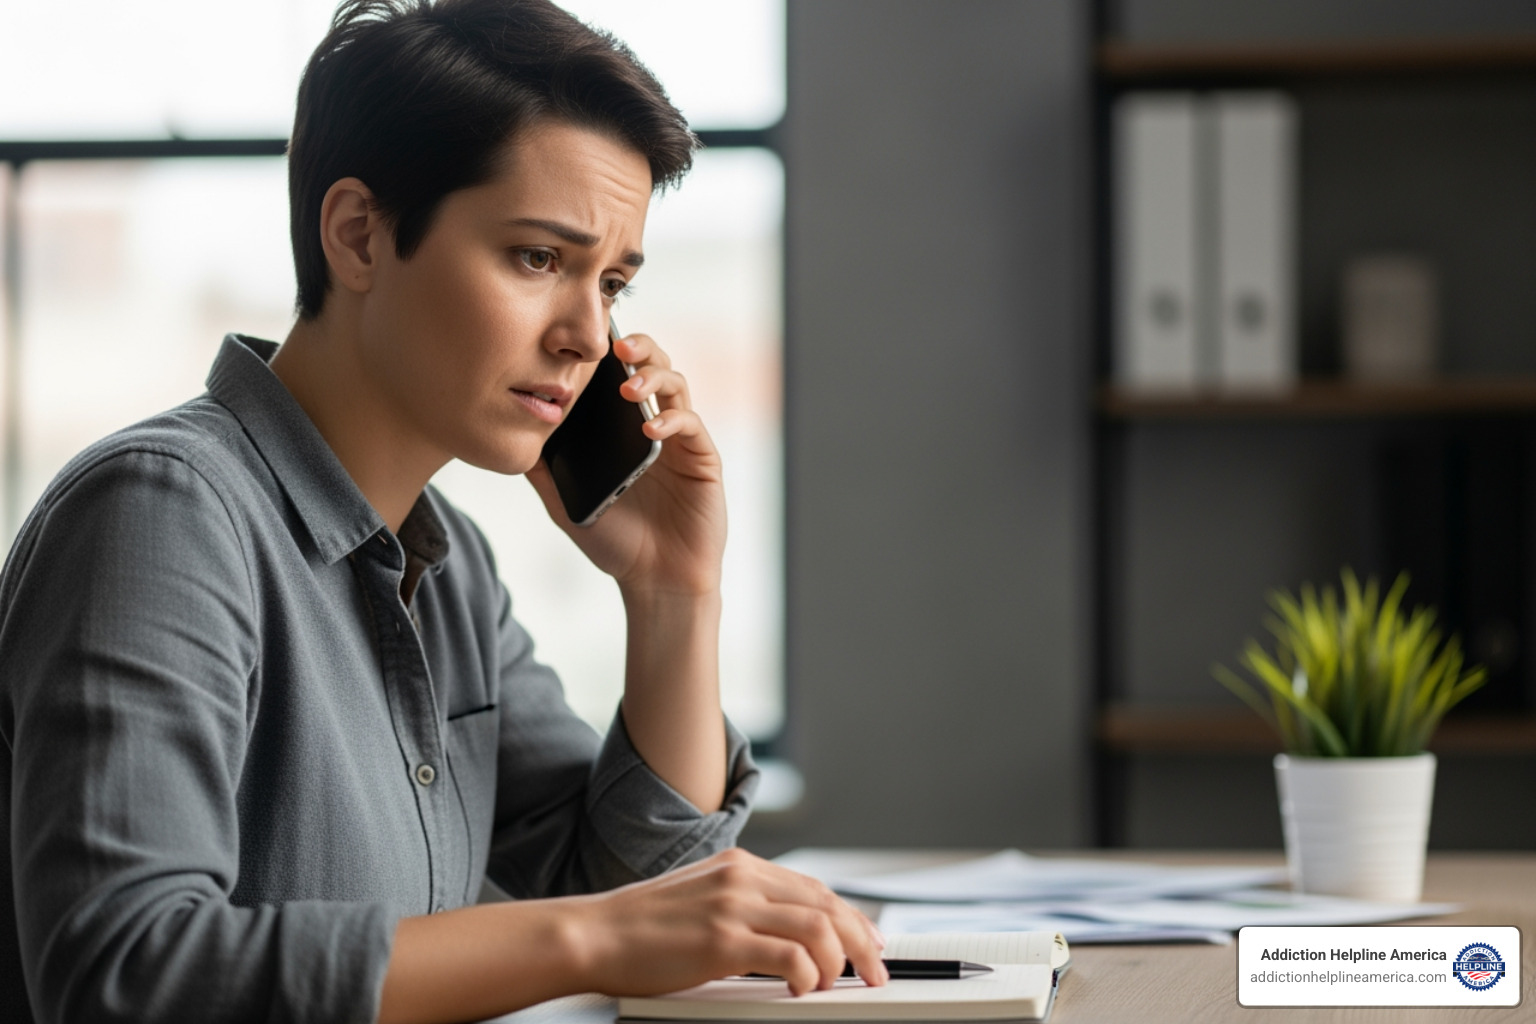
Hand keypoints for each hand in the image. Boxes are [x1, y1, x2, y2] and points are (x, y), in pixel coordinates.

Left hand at [526, 332, 725, 596]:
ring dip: (653, 375)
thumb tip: (509, 433)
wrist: (654, 580)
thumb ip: (542, 467)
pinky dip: (670, 420)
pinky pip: (691, 424)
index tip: (584, 339)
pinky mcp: (703, 458)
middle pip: (653, 364)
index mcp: (623, 427)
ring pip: (676, 384)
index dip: (606, 351)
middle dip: (638, 345)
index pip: (618, 372)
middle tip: (616, 344)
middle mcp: (654, 423)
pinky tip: (649, 429)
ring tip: (628, 385)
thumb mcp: (565, 501)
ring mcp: (681, 439)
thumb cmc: (615, 540)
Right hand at [567, 848, 888, 997]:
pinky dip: (809, 973)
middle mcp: (742, 878)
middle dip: (860, 939)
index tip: (868, 940)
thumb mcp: (699, 898)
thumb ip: (740, 903)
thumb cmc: (638, 927)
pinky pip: (789, 955)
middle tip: (875, 969)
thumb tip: (782, 930)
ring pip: (817, 926)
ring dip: (841, 959)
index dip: (850, 916)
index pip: (814, 888)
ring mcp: (733, 906)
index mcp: (739, 866)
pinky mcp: (722, 940)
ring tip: (843, 984)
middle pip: (826, 904)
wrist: (593, 933)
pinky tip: (806, 988)